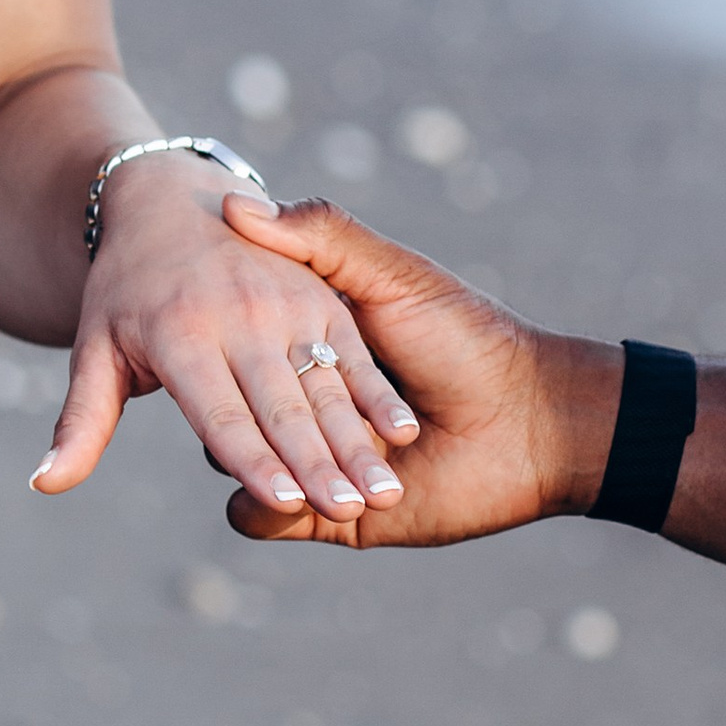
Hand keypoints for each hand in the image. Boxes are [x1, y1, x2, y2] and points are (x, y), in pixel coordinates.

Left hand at [27, 160, 423, 523]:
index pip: (221, 413)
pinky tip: (404, 434)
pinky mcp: (319, 291)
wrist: (166, 199)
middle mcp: (236, 317)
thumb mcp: (94, 350)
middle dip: (318, 462)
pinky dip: (379, 392)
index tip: (285, 503)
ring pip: (325, 383)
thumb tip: (43, 484)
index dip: (252, 459)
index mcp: (179, 337)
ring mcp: (284, 300)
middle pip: (281, 405)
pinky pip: (352, 349)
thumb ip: (80, 421)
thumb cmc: (124, 293)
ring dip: (358, 440)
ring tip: (385, 491)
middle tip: (352, 510)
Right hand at [211, 196, 616, 545]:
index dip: (212, 339)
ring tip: (265, 457)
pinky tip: (277, 496)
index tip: (195, 325)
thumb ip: (321, 238)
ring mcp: (315, 460)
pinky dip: (257, 510)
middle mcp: (308, 404)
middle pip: (227, 408)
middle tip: (224, 403)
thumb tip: (236, 205)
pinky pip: (260, 520)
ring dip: (244, 464)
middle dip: (223, 409)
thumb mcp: (393, 275)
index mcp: (312, 346)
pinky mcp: (328, 516)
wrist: (530, 424)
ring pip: (237, 466)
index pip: (232, 346)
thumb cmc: (467, 337)